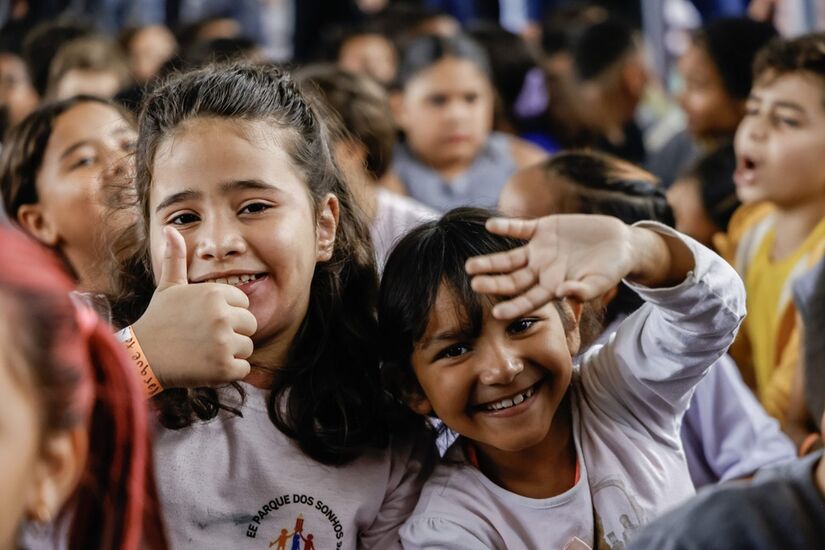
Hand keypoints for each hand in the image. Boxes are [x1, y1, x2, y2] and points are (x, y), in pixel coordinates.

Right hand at [131, 227, 256, 387]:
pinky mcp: (223, 368)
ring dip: (230, 353)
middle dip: (232, 333)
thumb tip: (170, 229)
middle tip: (205, 339)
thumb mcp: (168, 287)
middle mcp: (222, 315)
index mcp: (215, 293)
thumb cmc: (158, 320)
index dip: (227, 314)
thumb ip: (176, 258)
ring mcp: (223, 342)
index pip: (244, 304)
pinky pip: (243, 369)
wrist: (142, 357)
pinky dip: (228, 372)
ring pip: (247, 347)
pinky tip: (206, 366)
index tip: (204, 321)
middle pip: (250, 325)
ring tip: (203, 352)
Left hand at [465, 215, 641, 319]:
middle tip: (474, 285)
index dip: (513, 307)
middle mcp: (540, 270)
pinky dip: (506, 226)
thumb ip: (583, 291)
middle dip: (493, 283)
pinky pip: (520, 228)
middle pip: (512, 280)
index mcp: (552, 287)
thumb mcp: (601, 282)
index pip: (528, 300)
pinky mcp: (543, 228)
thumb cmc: (611, 269)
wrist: (619, 242)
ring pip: (509, 258)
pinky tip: (490, 226)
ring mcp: (539, 249)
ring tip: (470, 265)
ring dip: (490, 261)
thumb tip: (562, 294)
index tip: (497, 314)